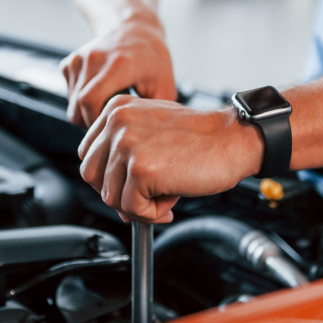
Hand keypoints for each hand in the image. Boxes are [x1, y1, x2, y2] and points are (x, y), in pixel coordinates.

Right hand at [61, 18, 176, 126]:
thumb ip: (153, 113)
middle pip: (77, 106)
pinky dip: (80, 100)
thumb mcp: (164, 85)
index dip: (95, 122)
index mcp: (118, 64)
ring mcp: (79, 59)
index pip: (90, 100)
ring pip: (71, 102)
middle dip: (90, 123)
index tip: (111, 129)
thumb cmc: (152, 60)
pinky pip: (69, 93)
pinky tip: (101, 93)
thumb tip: (143, 138)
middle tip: (111, 124)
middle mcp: (94, 58)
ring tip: (109, 105)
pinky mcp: (70, 62)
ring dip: (86, 112)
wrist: (134, 29)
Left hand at [78, 96, 263, 222]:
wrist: (233, 139)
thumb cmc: (201, 138)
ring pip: (110, 196)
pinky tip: (170, 201)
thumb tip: (111, 195)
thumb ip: (125, 154)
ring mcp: (127, 144)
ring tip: (164, 197)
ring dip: (137, 206)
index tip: (130, 185)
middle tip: (145, 199)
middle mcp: (117, 122)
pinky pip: (131, 207)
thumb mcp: (152, 132)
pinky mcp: (141, 168)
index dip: (108, 177)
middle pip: (91, 175)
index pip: (89, 153)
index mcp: (116, 108)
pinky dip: (151, 214)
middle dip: (118, 194)